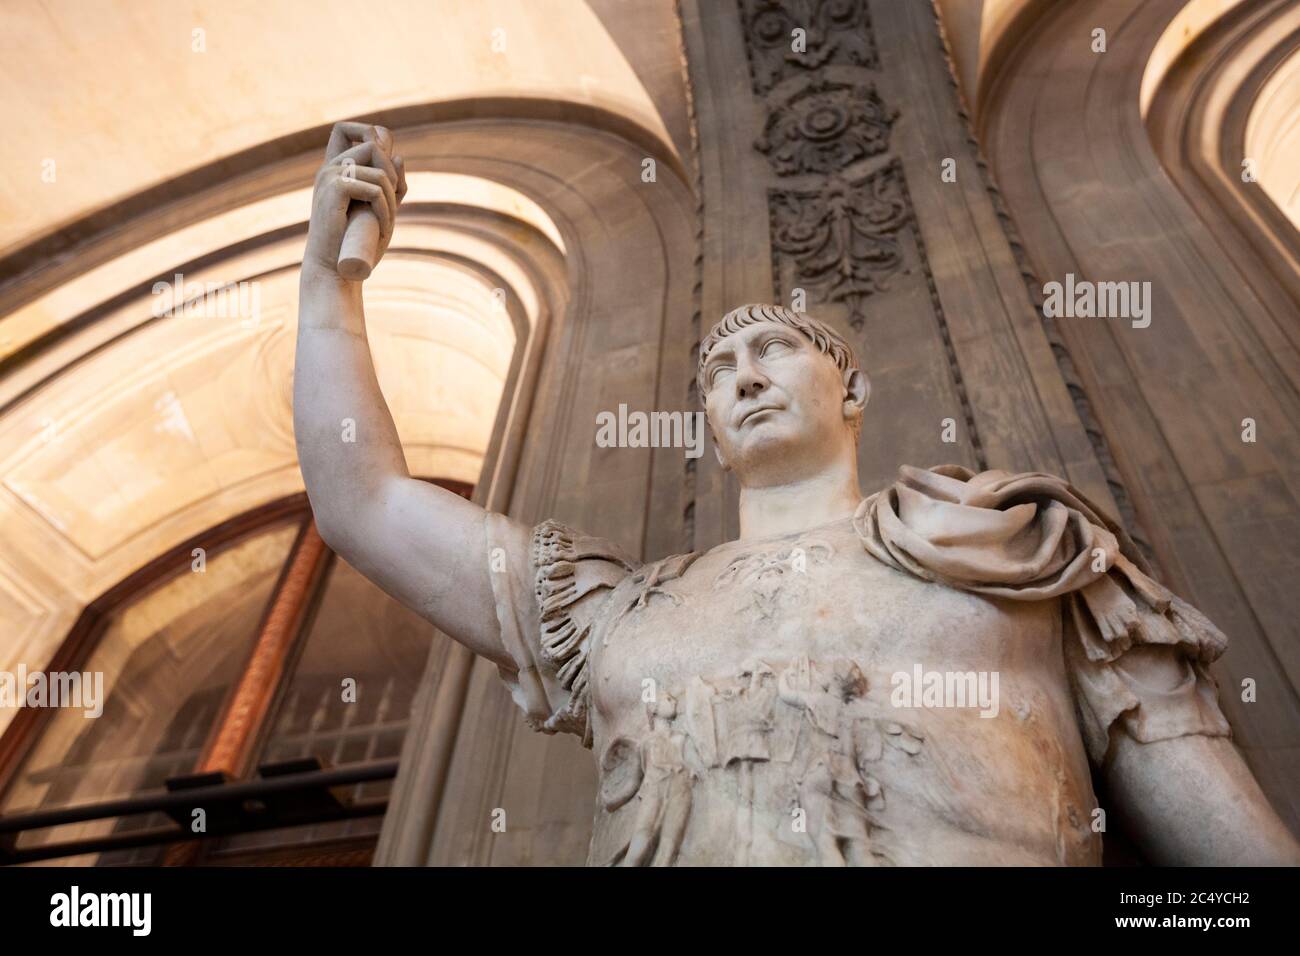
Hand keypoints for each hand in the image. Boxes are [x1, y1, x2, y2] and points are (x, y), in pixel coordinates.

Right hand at [303, 122, 407, 277]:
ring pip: (380, 172)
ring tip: (386, 223)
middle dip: (393, 174)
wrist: (335, 268)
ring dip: (392, 200)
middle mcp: (329, 168)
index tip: (387, 162)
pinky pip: (375, 189)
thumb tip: (399, 156)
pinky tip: (382, 226)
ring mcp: (330, 176)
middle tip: (393, 202)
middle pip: (373, 145)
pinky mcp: (335, 188)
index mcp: (335, 169)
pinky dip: (385, 210)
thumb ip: (391, 184)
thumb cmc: (356, 242)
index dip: (371, 133)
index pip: (345, 129)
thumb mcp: (380, 208)